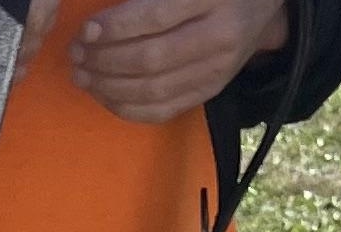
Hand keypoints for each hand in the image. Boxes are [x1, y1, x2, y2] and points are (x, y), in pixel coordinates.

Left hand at [56, 0, 290, 122]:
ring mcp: (216, 71)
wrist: (263, 6)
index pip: (156, 18)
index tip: (86, 30)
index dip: (116, 28)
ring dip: (109, 87)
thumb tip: (105, 18)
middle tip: (77, 55)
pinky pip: (163, 112)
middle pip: (151, 60)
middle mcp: (219, 37)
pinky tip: (105, 95)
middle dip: (106, 61)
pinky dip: (127, 108)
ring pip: (154, 91)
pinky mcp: (209, 93)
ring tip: (83, 76)